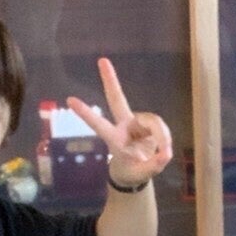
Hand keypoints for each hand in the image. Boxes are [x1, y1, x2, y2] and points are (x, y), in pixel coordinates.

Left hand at [67, 58, 173, 186]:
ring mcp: (136, 122)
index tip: (70, 100)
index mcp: (114, 139)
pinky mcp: (148, 124)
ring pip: (151, 120)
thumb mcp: (141, 175)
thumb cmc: (132, 172)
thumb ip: (153, 166)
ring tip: (164, 154)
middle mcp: (123, 125)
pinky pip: (160, 125)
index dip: (86, 114)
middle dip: (111, 81)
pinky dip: (165, 137)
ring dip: (161, 136)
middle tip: (102, 60)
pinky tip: (165, 149)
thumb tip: (165, 154)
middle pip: (116, 99)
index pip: (99, 125)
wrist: (136, 172)